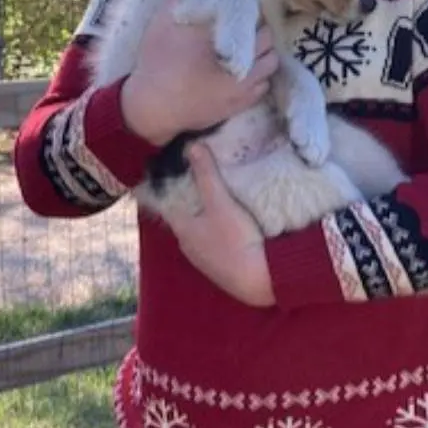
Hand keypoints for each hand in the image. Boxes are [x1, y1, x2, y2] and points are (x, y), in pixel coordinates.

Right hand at [121, 0, 278, 145]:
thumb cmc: (158, 63)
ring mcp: (245, 89)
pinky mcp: (239, 106)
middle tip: (245, 26)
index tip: (242, 7)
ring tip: (247, 47)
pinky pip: (263, 86)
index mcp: (228, 42)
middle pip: (268, 41)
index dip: (250, 10)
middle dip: (259, 30)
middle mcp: (244, 66)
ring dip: (263, 52)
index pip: (254, 19)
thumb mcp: (163, 22)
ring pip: (271, 64)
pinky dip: (259, 74)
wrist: (153, 108)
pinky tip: (243, 69)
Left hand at [163, 144, 274, 307]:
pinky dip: (218, 234)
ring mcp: (204, 260)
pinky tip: (231, 227)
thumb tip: (192, 146)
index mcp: (183, 230)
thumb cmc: (235, 240)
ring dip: (206, 220)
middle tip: (202, 182)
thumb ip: (206, 175)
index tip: (177, 173)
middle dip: (192, 203)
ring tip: (219, 201)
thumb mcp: (221, 203)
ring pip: (200, 233)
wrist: (258, 281)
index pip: (169, 205)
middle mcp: (188, 246)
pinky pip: (214, 245)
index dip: (172, 189)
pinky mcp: (221, 268)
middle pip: (185, 219)